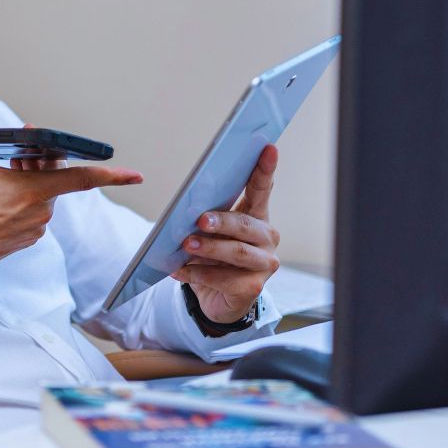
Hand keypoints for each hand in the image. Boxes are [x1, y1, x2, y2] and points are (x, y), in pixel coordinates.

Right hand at [0, 84, 142, 272]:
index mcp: (33, 191)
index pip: (83, 179)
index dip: (112, 175)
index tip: (135, 175)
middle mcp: (41, 212)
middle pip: (56, 178)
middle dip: (41, 162)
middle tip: (17, 154)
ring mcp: (34, 228)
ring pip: (44, 195)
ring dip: (31, 180)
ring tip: (4, 172)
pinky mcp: (26, 239)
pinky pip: (34, 212)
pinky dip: (25, 199)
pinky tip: (1, 195)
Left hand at [171, 144, 280, 323]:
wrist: (216, 299)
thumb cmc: (213, 258)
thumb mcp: (210, 234)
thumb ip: (206, 218)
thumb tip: (188, 209)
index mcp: (257, 216)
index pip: (262, 189)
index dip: (265, 169)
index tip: (268, 148)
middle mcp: (267, 237)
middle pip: (245, 224)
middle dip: (221, 221)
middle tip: (200, 220)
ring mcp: (264, 264)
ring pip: (237, 252)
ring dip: (209, 248)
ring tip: (186, 245)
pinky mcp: (253, 287)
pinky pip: (224, 278)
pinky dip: (198, 273)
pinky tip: (179, 270)